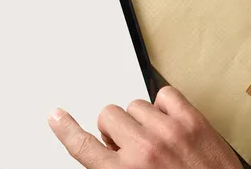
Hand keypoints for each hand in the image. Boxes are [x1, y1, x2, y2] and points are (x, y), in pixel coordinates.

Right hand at [49, 86, 241, 168]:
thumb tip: (108, 155)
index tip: (57, 117)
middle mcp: (143, 150)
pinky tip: (173, 126)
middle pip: (110, 116)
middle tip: (135, 148)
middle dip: (119, 131)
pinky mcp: (193, 120)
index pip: (83, 146)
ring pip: (136, 105)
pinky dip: (167, 107)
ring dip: (143, 121)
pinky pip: (165, 95)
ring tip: (160, 141)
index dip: (66, 129)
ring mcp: (169, 132)